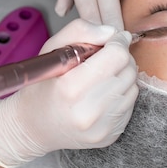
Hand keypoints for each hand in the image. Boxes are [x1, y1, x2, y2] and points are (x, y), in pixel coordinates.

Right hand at [0, 19, 138, 167]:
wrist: (33, 127)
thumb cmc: (41, 85)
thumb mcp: (51, 50)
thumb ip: (80, 31)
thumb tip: (112, 32)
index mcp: (71, 88)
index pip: (117, 56)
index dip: (117, 42)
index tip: (112, 39)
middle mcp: (89, 112)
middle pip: (128, 71)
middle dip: (120, 58)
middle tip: (104, 58)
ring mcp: (102, 128)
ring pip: (133, 88)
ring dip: (121, 76)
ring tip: (100, 77)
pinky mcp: (110, 136)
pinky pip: (130, 105)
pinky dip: (120, 94)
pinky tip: (102, 94)